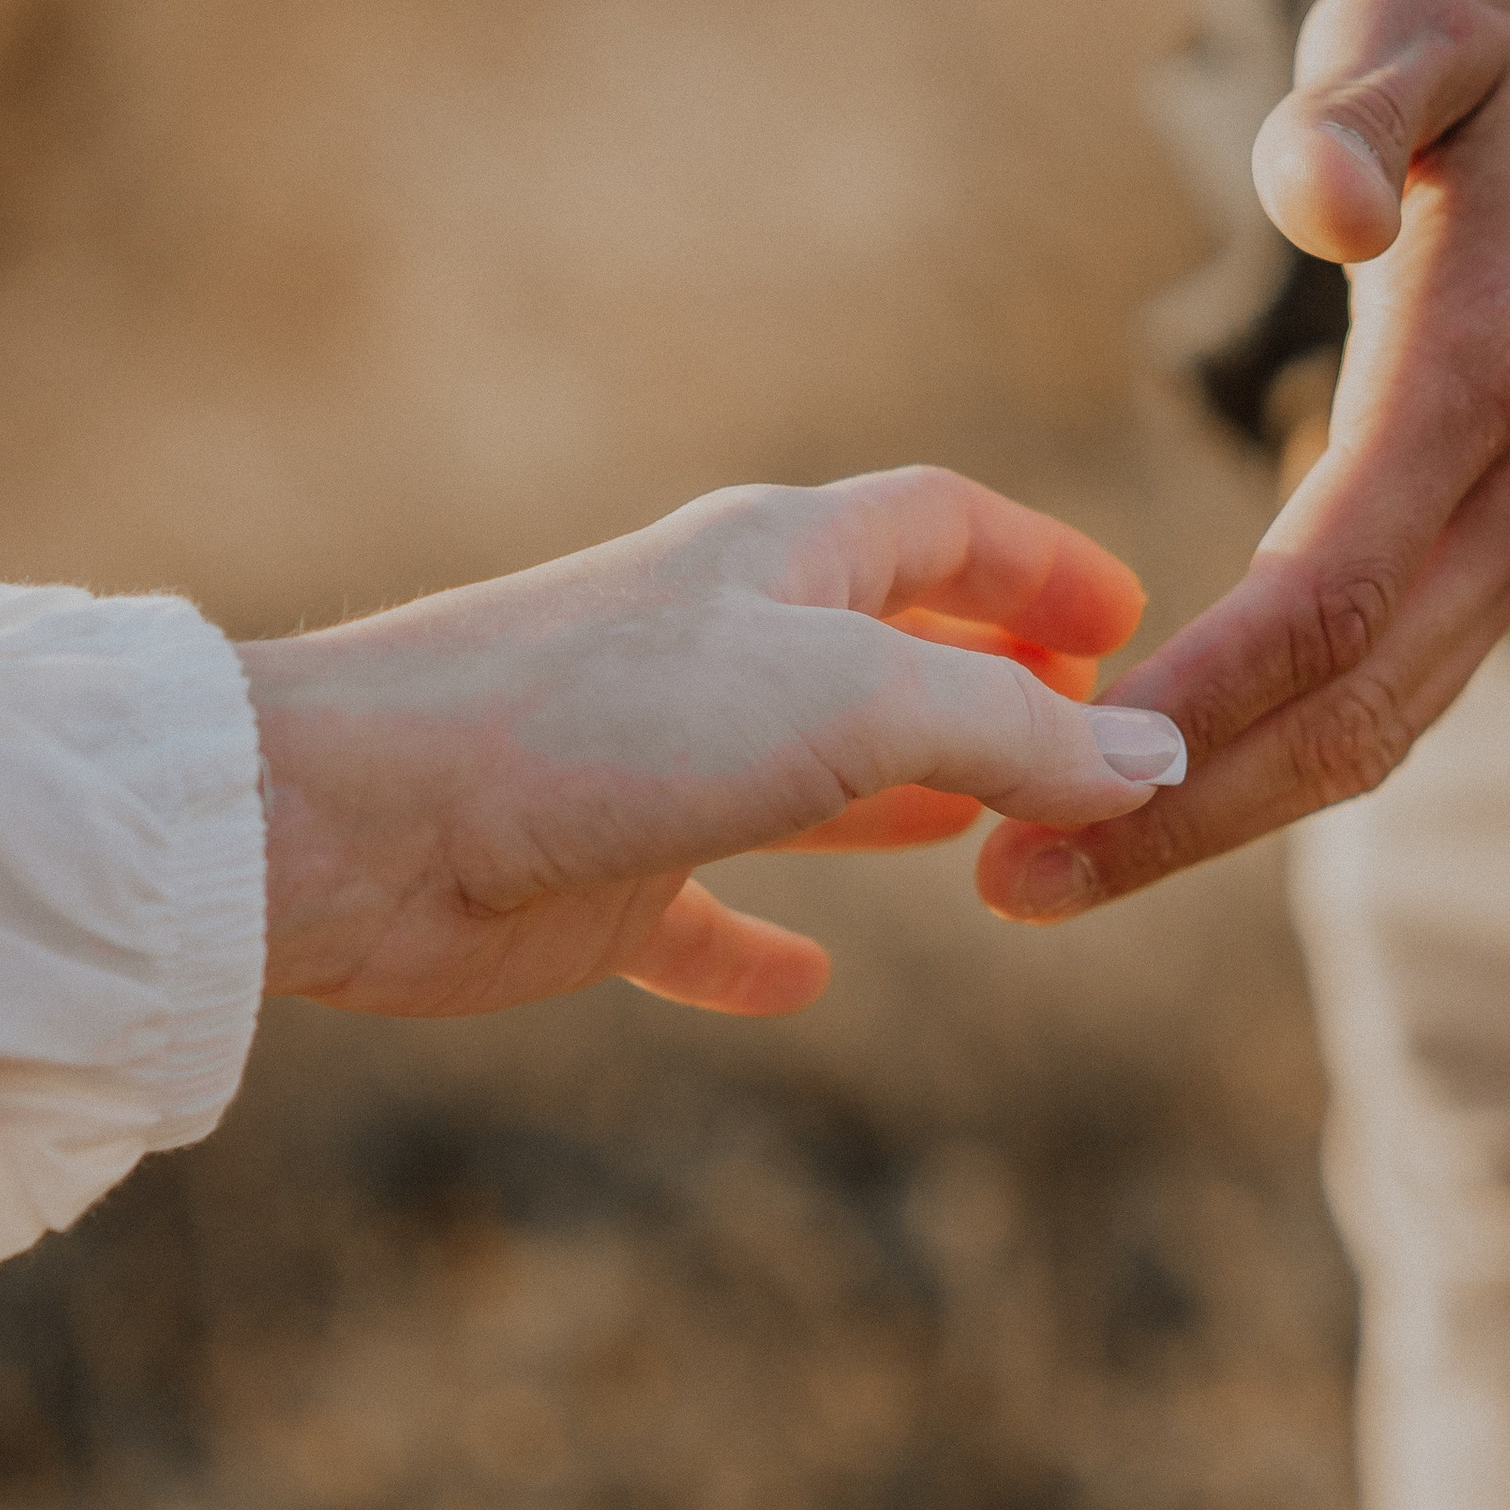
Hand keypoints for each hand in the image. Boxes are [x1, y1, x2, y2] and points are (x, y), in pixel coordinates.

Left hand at [239, 468, 1182, 1017]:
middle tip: (1092, 746)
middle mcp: (725, 649)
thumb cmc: (593, 722)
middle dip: (998, 689)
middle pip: (892, 649)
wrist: (356, 818)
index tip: (1133, 621)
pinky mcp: (597, 880)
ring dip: (907, 808)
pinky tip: (803, 981)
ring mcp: (660, 766)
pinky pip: (698, 915)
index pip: (943, 527)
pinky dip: (756, 947)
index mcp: (781, 562)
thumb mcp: (847, 705)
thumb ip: (1008, 729)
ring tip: (1004, 849)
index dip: (1042, 566)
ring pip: (815, 780)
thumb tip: (1153, 760)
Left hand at [980, 0, 1509, 920]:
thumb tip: (1316, 203)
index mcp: (1488, 374)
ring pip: (1377, 730)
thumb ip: (1351, 110)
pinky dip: (1274, 761)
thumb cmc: (1498, 57)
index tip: (1053, 773)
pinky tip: (1153, 793)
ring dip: (1218, 815)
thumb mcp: (1420, 24)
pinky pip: (1391, 694)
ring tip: (1054, 875)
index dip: (1196, 701)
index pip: (1328, 590)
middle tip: (1016, 887)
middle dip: (1182, 812)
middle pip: (1349, 710)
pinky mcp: (1506, 560)